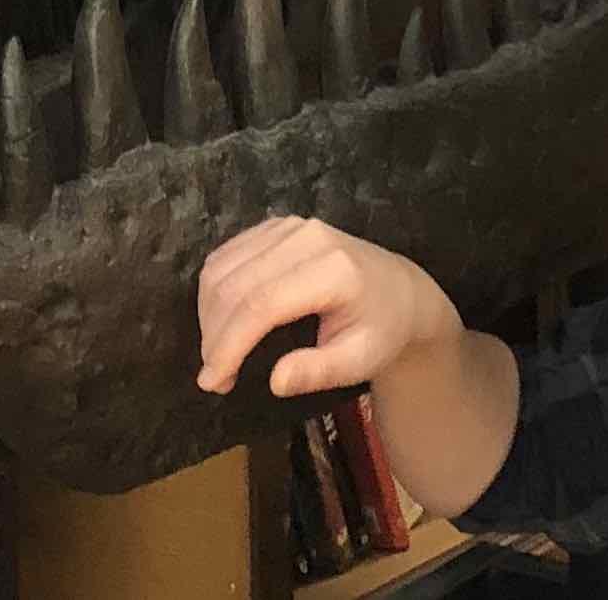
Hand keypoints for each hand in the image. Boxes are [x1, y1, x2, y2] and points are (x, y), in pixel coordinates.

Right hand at [194, 215, 463, 398]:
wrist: (400, 291)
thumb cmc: (381, 331)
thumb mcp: (361, 361)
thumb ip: (319, 371)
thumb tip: (275, 381)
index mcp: (333, 270)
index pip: (263, 304)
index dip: (229, 344)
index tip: (212, 381)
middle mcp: (307, 237)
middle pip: (235, 284)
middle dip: (214, 335)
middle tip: (214, 378)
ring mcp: (288, 226)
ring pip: (221, 267)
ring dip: (207, 315)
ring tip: (217, 355)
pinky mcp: (274, 226)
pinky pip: (226, 255)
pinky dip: (213, 292)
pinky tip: (221, 323)